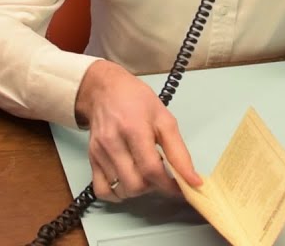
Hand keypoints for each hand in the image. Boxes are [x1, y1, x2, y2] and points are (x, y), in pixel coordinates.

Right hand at [76, 60, 201, 201]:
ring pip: (121, 190)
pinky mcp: (91, 159)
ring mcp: (99, 153)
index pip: (151, 169)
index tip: (181, 188)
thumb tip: (193, 180)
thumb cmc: (137, 101)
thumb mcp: (165, 119)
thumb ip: (179, 152)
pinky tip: (127, 181)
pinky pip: (102, 191)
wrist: (104, 90)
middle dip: (154, 187)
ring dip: (138, 190)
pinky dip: (117, 193)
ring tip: (144, 173)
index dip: (169, 185)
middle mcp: (113, 143)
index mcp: (134, 129)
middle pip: (135, 184)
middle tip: (161, 175)